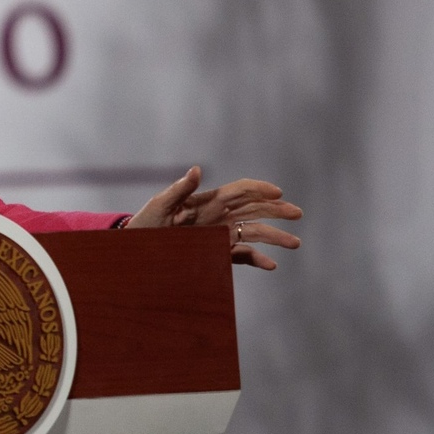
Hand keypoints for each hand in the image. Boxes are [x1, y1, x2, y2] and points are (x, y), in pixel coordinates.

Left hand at [125, 166, 302, 269]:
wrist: (136, 251)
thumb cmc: (145, 224)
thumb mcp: (159, 206)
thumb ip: (179, 190)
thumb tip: (196, 169)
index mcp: (207, 201)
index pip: (240, 191)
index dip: (259, 189)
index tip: (278, 193)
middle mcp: (218, 217)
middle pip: (254, 210)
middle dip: (277, 210)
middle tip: (298, 213)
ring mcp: (219, 235)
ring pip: (253, 232)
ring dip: (275, 236)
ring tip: (295, 243)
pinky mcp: (216, 253)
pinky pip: (242, 255)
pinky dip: (257, 259)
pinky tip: (271, 264)